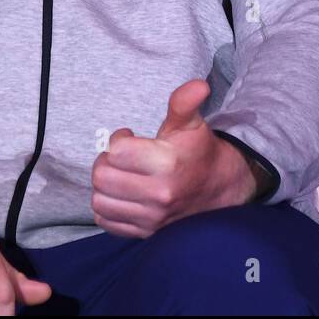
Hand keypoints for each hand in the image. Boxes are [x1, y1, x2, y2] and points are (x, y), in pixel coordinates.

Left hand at [90, 78, 259, 237]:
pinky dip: (107, 207)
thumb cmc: (198, 151)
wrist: (219, 188)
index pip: (116, 151)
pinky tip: (120, 194)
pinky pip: (106, 222)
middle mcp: (158, 194)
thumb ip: (185, 102)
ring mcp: (151, 218)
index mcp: (167, 163)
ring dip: (103, 185)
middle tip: (119, 156)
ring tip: (119, 175)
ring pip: (100, 201)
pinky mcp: (145, 233)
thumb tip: (198, 85)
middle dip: (105, 161)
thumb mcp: (191, 123)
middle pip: (102, 176)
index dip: (117, 139)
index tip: (129, 136)